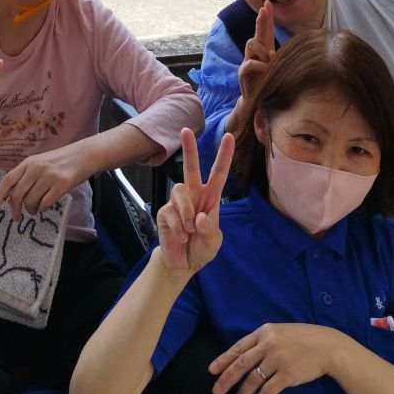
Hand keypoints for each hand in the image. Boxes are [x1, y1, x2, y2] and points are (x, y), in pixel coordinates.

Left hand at [0, 143, 93, 223]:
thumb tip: (10, 197)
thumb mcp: (40, 163)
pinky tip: (45, 207)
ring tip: (35, 210)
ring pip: (31, 201)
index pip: (8, 180)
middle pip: (17, 194)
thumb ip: (26, 176)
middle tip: (16, 217)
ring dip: (31, 210)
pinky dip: (42, 209)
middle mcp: (36, 168)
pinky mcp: (61, 185)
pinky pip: (45, 204)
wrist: (84, 155)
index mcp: (28, 162)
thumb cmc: (60, 161)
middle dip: (15, 210)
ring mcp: (49, 177)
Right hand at [157, 128, 233, 276]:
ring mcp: (177, 203)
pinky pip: (171, 213)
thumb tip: (200, 216)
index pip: (219, 173)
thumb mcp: (213, 242)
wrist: (183, 264)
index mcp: (210, 197)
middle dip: (189, 149)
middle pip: (190, 168)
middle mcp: (193, 195)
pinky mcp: (164, 212)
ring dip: (187, 212)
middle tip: (185, 130)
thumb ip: (210, 230)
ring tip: (190, 230)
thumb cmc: (201, 248)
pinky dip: (179, 229)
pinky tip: (181, 237)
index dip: (224, 156)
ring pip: (179, 191)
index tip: (228, 136)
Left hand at [209, 322, 338, 393]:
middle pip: (241, 364)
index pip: (238, 347)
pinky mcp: (287, 374)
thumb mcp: (280, 332)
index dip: (223, 360)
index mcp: (264, 332)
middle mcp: (268, 344)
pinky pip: (268, 391)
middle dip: (227, 379)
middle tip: (216, 392)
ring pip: (253, 380)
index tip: (212, 371)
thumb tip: (244, 355)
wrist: (326, 346)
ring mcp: (277, 359)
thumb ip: (263, 340)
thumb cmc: (302, 339)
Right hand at [237, 0, 276, 96]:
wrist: (255, 101)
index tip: (268, 4)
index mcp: (264, 51)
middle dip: (261, 20)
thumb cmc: (266, 83)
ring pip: (253, 44)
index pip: (265, 31)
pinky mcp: (243, 72)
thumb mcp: (274, 68)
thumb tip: (274, 52)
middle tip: (264, 8)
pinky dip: (260, 65)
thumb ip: (274, 58)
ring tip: (270, 63)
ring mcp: (248, 61)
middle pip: (257, 32)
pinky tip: (265, 69)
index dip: (266, 18)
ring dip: (264, 52)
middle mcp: (255, 54)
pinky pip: (251, 63)